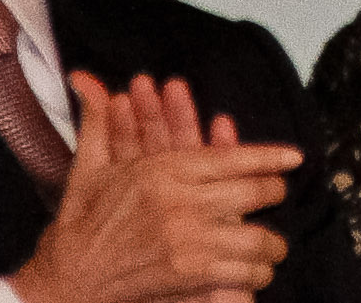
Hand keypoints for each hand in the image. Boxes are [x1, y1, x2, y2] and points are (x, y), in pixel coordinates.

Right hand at [8, 74, 297, 302]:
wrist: (66, 281)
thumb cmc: (79, 225)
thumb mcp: (90, 168)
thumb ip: (98, 121)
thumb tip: (85, 79)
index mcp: (164, 172)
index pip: (231, 158)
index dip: (268, 157)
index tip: (294, 156)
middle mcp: (181, 204)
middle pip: (250, 194)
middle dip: (273, 194)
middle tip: (281, 194)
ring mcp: (188, 242)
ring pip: (252, 238)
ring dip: (269, 243)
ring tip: (275, 244)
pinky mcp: (188, 277)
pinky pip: (239, 275)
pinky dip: (253, 276)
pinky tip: (257, 274)